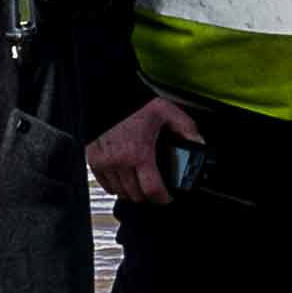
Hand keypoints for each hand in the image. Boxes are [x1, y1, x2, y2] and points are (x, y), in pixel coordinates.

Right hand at [87, 98, 202, 205]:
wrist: (108, 94)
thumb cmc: (132, 103)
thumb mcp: (164, 110)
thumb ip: (185, 127)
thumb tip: (198, 141)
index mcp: (138, 153)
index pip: (151, 190)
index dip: (162, 198)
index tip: (167, 197)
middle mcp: (119, 161)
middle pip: (135, 195)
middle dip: (148, 195)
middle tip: (155, 187)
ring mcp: (104, 162)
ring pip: (119, 192)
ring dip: (131, 192)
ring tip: (139, 183)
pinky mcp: (93, 159)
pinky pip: (104, 184)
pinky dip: (114, 185)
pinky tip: (123, 178)